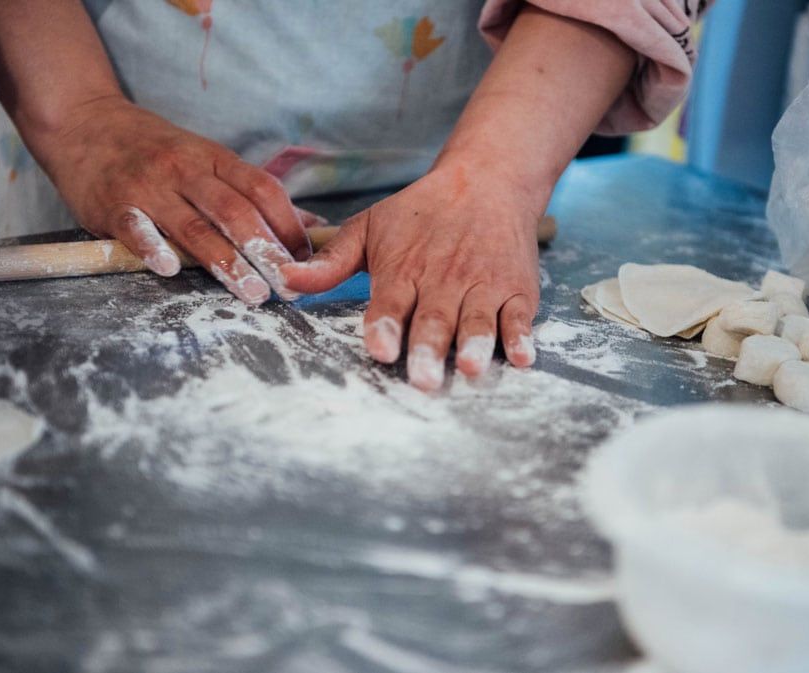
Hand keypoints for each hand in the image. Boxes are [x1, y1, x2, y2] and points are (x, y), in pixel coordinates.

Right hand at [34, 95, 310, 304]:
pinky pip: (135, 228)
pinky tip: (171, 270)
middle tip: (288, 285)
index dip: (289, 225)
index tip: (307, 260)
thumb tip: (311, 227)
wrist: (83, 122)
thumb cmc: (156, 150)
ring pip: (194, 226)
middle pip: (235, 212)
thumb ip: (252, 193)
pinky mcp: (112, 204)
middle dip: (266, 251)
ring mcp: (148, 186)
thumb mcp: (207, 159)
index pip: (263, 189)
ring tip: (252, 292)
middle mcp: (185, 170)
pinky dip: (153, 247)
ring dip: (227, 262)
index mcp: (214, 158)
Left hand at [281, 162, 543, 390]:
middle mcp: (443, 281)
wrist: (487, 180)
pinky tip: (522, 357)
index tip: (381, 348)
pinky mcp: (516, 290)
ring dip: (474, 345)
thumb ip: (331, 260)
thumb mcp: (371, 227)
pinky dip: (521, 337)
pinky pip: (519, 316)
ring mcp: (482, 286)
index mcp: (404, 270)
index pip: (391, 303)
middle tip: (422, 379)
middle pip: (434, 320)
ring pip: (477, 320)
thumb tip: (285, 279)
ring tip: (469, 368)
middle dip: (427, 349)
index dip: (386, 326)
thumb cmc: (421, 212)